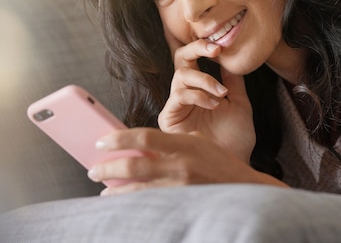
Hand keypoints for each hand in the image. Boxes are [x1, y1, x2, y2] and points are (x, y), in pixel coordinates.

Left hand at [87, 128, 286, 195]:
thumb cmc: (220, 163)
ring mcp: (181, 187)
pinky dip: (131, 202)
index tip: (101, 141)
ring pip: (138, 189)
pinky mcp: (182, 203)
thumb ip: (171, 143)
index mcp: (184, 144)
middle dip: (109, 167)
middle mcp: (181, 165)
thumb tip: (140, 144)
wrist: (246, 190)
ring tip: (103, 188)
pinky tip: (121, 200)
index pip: (144, 136)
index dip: (119, 138)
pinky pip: (150, 203)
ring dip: (116, 189)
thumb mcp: (198, 143)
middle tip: (94, 168)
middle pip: (135, 164)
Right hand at [159, 36, 255, 162]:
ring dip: (204, 79)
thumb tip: (230, 56)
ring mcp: (176, 106)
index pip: (194, 60)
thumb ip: (232, 80)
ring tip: (220, 94)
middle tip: (214, 50)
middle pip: (180, 60)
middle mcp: (185, 94)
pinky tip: (213, 104)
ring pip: (181, 76)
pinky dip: (198, 95)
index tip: (220, 46)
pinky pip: (179, 95)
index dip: (203, 48)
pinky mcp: (169, 118)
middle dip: (196, 49)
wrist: (234, 163)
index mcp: (200, 89)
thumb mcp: (238, 103)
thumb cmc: (236, 138)